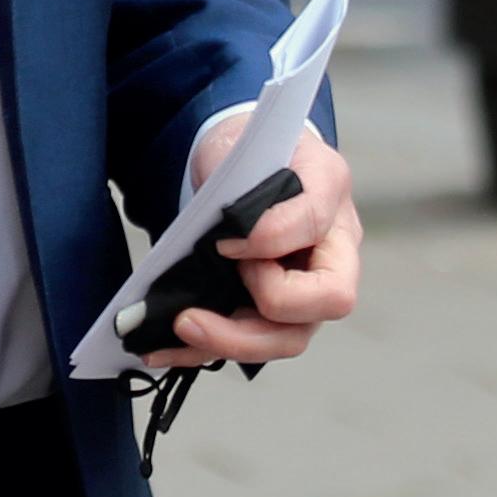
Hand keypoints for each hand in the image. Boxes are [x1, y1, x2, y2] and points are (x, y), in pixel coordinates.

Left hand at [143, 118, 361, 371]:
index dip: (269, 238)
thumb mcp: (239, 146)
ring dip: (232, 341)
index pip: (312, 223)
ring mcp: (309, 287)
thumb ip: (241, 185)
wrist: (238, 160)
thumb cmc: (245, 150)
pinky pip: (251, 343)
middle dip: (267, 306)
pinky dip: (206, 350)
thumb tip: (231, 239)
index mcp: (329, 190)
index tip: (222, 241)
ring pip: (291, 337)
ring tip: (180, 327)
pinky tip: (162, 348)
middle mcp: (333, 247)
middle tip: (208, 295)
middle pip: (327, 300)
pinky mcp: (275, 313)